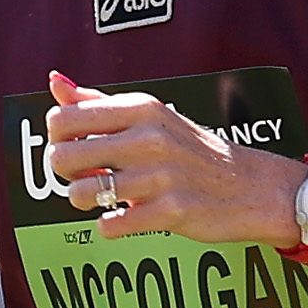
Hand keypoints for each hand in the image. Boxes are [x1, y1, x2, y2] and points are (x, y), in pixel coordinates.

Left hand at [41, 71, 294, 245]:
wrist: (252, 185)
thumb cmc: (192, 149)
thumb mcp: (150, 115)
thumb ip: (98, 102)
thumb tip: (55, 82)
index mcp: (141, 108)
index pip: (62, 119)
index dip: (58, 139)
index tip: (76, 147)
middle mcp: (149, 138)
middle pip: (62, 157)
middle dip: (65, 173)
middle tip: (85, 175)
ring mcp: (160, 176)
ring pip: (81, 194)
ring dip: (85, 201)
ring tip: (103, 197)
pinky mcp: (170, 212)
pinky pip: (110, 225)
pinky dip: (110, 226)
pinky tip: (125, 217)